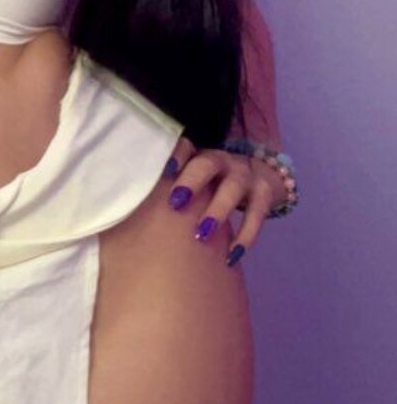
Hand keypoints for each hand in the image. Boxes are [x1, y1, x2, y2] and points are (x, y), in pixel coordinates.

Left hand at [166, 146, 279, 265]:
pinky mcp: (264, 194)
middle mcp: (222, 161)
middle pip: (207, 165)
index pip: (185, 147)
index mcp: (199, 155)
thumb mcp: (195, 182)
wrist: (258, 178)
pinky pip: (256, 215)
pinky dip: (245, 236)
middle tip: (176, 203)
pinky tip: (232, 256)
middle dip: (192, 182)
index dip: (175, 156)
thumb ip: (173, 189)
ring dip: (217, 210)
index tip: (165, 171)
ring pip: (233, 188)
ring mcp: (245, 176)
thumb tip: (139, 213)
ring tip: (201, 234)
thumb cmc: (211, 186)